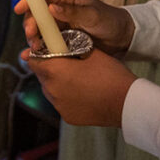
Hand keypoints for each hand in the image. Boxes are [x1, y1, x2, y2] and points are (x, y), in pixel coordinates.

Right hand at [15, 0, 133, 55]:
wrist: (121, 39)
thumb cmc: (110, 21)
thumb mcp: (93, 16)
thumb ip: (73, 13)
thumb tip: (51, 9)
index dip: (29, 2)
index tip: (18, 10)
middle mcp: (60, 8)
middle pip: (36, 14)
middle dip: (31, 25)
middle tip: (32, 37)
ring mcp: (59, 23)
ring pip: (39, 29)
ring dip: (34, 38)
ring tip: (36, 49)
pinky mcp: (61, 37)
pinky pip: (46, 41)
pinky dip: (40, 48)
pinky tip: (36, 55)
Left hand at [22, 48, 136, 126]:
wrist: (127, 103)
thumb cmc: (110, 74)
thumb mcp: (90, 51)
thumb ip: (69, 45)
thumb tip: (57, 42)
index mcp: (55, 71)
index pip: (33, 60)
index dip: (38, 54)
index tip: (46, 51)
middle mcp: (52, 90)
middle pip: (41, 75)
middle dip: (49, 68)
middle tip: (65, 63)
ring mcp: (59, 106)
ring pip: (49, 90)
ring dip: (57, 83)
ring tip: (76, 78)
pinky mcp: (67, 117)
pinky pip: (60, 103)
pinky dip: (66, 96)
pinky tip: (82, 92)